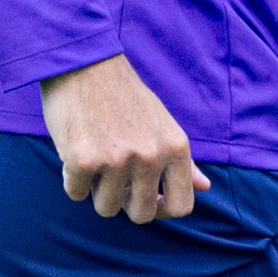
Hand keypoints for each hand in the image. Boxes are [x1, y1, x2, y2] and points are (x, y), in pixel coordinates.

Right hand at [39, 53, 211, 222]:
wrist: (83, 62)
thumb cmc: (122, 94)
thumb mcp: (161, 123)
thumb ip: (181, 159)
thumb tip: (205, 187)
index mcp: (175, 147)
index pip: (181, 206)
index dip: (161, 209)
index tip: (146, 198)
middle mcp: (150, 156)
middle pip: (141, 214)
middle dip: (125, 203)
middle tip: (113, 179)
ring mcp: (117, 160)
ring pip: (106, 208)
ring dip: (96, 190)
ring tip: (95, 159)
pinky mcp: (83, 160)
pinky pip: (76, 193)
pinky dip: (72, 179)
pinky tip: (74, 151)